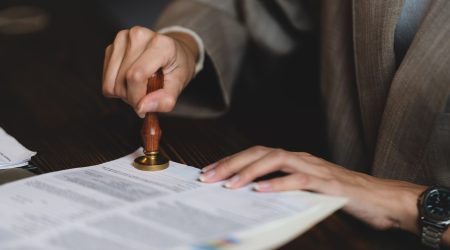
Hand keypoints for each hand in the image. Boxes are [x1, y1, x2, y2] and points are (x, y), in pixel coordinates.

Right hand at [102, 26, 198, 116]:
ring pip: (110, 81)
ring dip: (123, 92)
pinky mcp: (112, 46)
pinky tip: (131, 80)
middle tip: (147, 95)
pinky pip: (106, 78)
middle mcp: (138, 35)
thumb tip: (142, 107)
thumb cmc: (177, 66)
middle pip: (122, 80)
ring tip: (140, 87)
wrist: (173, 50)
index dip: (137, 97)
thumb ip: (166, 99)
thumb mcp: (180, 84)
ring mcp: (122, 38)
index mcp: (160, 44)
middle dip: (132, 97)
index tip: (145, 106)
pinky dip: (117, 85)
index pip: (136, 75)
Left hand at [199, 146, 425, 232]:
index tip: (209, 172)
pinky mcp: (327, 182)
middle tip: (208, 177)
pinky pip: (299, 179)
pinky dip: (278, 183)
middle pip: (260, 153)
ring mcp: (314, 168)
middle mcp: (300, 158)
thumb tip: (252, 195)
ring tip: (229, 184)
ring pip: (276, 160)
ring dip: (249, 171)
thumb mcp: (305, 190)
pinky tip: (260, 190)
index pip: (256, 155)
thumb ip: (283, 188)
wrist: (380, 198)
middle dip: (231, 163)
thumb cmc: (340, 194)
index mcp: (293, 160)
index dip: (231, 161)